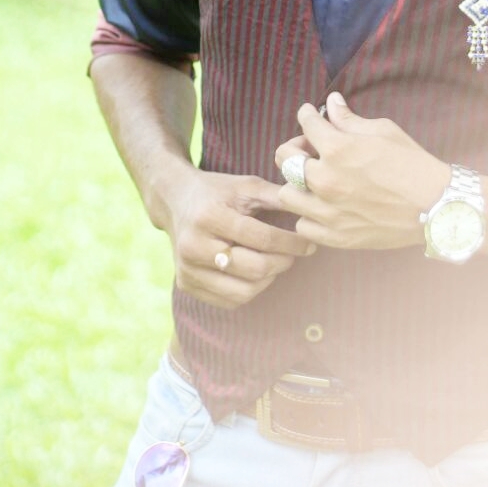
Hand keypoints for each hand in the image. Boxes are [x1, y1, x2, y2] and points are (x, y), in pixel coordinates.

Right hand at [163, 163, 315, 308]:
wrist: (175, 201)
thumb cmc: (218, 192)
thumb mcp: (246, 185)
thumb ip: (278, 197)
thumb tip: (312, 206)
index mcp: (209, 216)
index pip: (260, 237)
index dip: (290, 242)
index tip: (309, 243)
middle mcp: (194, 245)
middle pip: (253, 268)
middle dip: (282, 262)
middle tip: (296, 254)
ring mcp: (187, 269)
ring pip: (243, 291)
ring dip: (269, 279)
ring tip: (278, 262)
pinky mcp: (186, 285)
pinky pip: (229, 301)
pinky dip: (250, 290)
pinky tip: (258, 273)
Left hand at [275, 92, 448, 249]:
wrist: (436, 206)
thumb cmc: (412, 163)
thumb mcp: (383, 131)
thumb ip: (349, 119)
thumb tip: (331, 103)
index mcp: (337, 148)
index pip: (305, 123)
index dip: (307, 115)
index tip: (311, 115)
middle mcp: (325, 180)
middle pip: (284, 159)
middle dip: (296, 147)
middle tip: (312, 148)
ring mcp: (328, 211)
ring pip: (287, 194)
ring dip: (298, 183)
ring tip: (315, 180)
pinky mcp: (335, 236)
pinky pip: (302, 224)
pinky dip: (309, 214)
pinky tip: (325, 206)